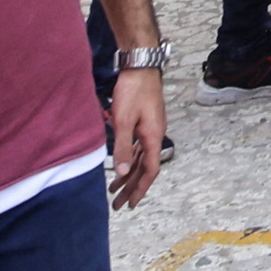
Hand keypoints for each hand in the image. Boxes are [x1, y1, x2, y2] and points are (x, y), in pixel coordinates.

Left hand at [106, 66, 167, 211]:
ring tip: (115, 189)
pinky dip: (130, 159)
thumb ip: (123, 147)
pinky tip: (122, 163)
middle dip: (132, 187)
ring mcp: (151, 127)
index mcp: (153, 136)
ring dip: (129, 174)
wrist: (140, 66)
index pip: (150, 170)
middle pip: (145, 167)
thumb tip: (122, 172)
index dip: (140, 189)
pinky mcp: (145, 120)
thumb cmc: (132, 91)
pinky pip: (139, 147)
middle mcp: (155, 134)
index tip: (131, 204)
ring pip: (141, 157)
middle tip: (119, 204)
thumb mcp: (124, 120)